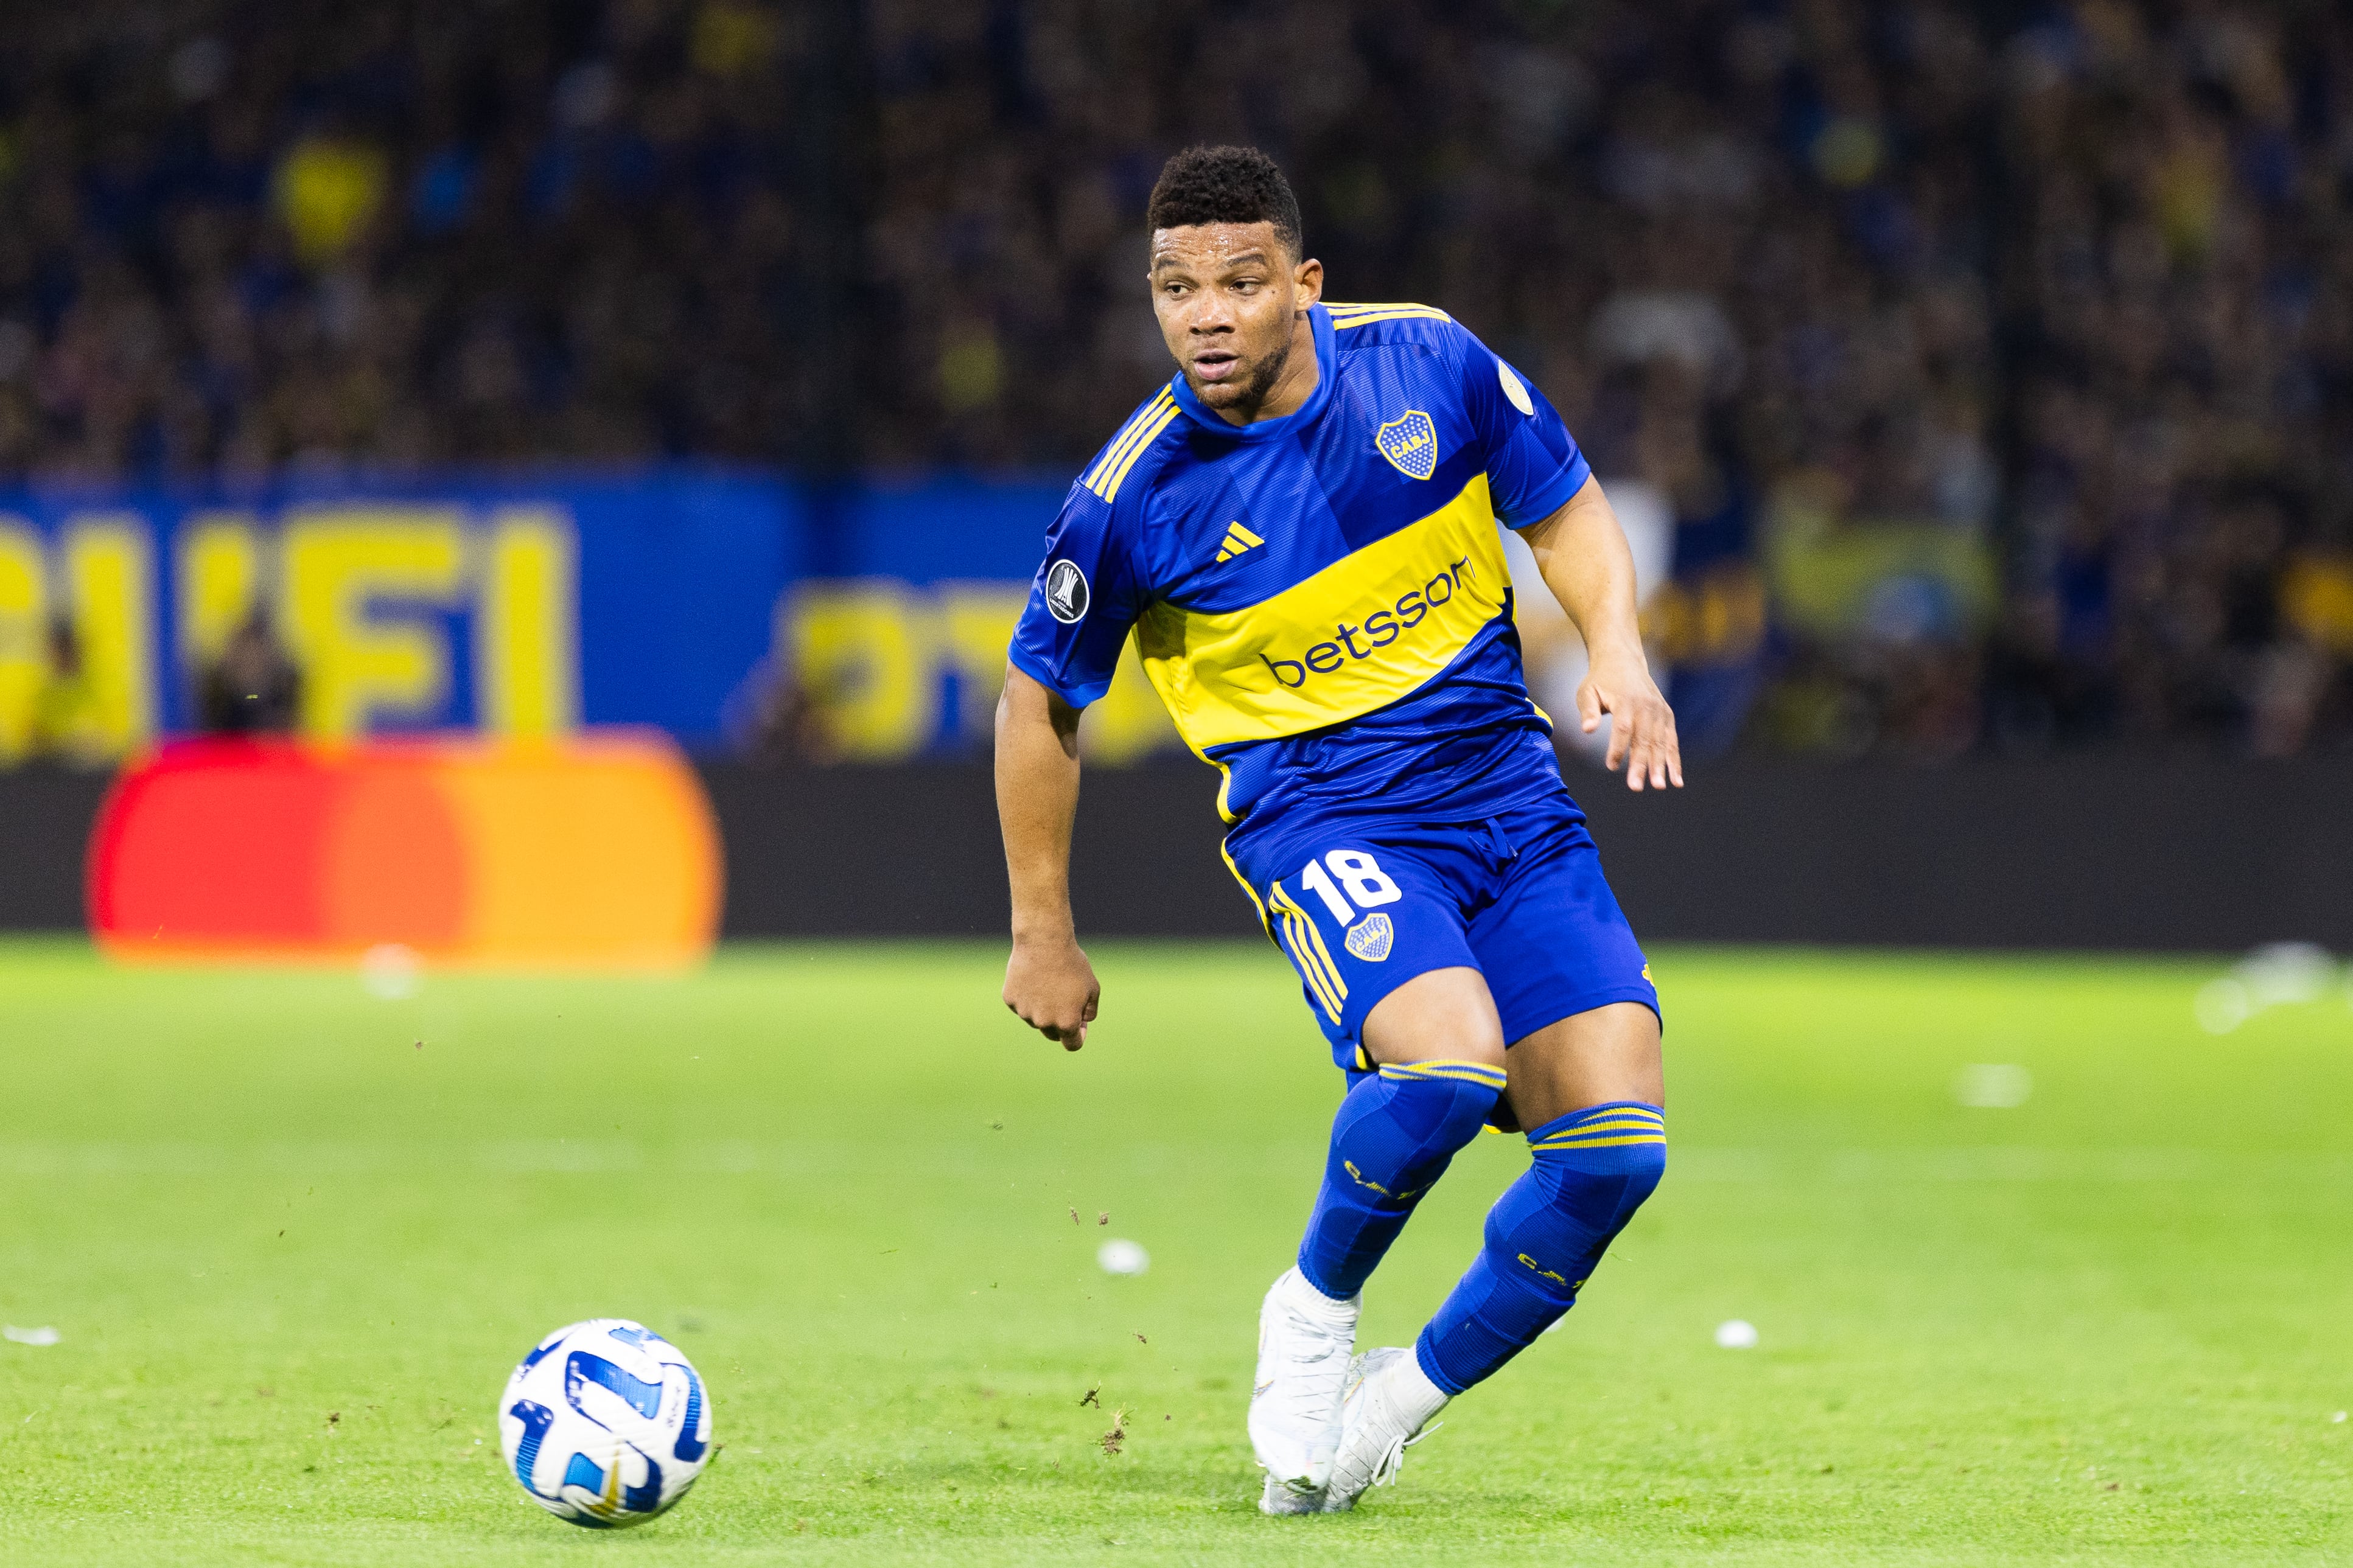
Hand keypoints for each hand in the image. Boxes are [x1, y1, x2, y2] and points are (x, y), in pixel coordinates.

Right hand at [1004, 934, 1100, 1050]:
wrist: (1044, 941)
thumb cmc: (1072, 963)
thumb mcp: (1092, 987)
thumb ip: (1089, 1011)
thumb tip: (1082, 1022)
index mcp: (1066, 1023)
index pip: (1072, 1045)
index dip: (1079, 1037)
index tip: (1080, 1025)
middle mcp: (1043, 1022)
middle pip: (1052, 1034)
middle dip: (1060, 1024)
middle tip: (1064, 1001)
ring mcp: (1024, 1012)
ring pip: (1035, 1017)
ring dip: (1042, 1007)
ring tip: (1047, 981)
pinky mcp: (1010, 999)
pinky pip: (1021, 1004)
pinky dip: (1027, 996)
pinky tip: (1032, 977)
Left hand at [1577, 651, 1683, 791]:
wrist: (1623, 660)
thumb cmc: (1600, 680)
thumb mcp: (1587, 691)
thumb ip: (1587, 711)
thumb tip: (1587, 730)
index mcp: (1626, 700)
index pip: (1623, 728)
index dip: (1617, 748)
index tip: (1611, 766)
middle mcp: (1646, 706)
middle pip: (1644, 739)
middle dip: (1640, 764)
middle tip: (1635, 787)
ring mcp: (1659, 711)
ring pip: (1660, 742)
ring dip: (1660, 766)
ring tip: (1659, 786)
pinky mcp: (1667, 716)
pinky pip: (1671, 741)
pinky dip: (1674, 760)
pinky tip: (1676, 780)